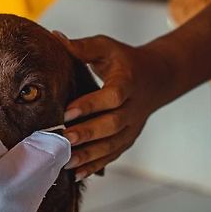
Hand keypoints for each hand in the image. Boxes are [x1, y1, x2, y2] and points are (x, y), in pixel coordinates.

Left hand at [55, 33, 171, 180]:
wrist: (155, 78)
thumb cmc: (123, 61)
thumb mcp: (106, 48)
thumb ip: (83, 47)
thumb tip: (55, 38)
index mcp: (128, 82)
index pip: (113, 96)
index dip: (91, 105)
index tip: (66, 112)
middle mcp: (133, 108)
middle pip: (112, 125)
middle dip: (87, 134)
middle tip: (62, 140)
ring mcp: (132, 127)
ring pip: (112, 145)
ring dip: (89, 155)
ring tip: (65, 162)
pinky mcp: (127, 139)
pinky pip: (112, 155)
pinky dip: (95, 165)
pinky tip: (77, 174)